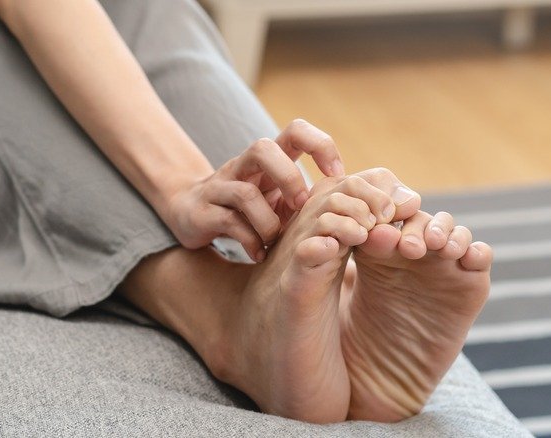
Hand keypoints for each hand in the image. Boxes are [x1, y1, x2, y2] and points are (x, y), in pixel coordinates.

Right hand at [161, 119, 345, 261]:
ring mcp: (219, 187)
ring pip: (244, 191)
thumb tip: (362, 206)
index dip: (321, 147)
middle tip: (301, 207)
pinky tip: (260, 255)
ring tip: (276, 241)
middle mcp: (242, 167)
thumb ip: (310, 199)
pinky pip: (229, 222)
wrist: (189, 214)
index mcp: (268, 160)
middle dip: (288, 178)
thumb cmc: (248, 209)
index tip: (337, 179)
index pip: (296, 132)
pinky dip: (250, 241)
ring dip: (268, 220)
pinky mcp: (202, 212)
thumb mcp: (280, 199)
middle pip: (262, 148)